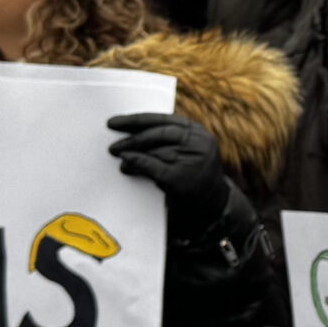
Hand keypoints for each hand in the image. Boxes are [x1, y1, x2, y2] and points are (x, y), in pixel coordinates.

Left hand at [106, 112, 228, 241]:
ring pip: (156, 151)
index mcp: (198, 132)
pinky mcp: (182, 179)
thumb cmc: (193, 175)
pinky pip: (153, 167)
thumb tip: (130, 131)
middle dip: (133, 138)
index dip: (136, 120)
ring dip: (132, 153)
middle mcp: (199, 144)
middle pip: (159, 134)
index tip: (114, 123)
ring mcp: (193, 161)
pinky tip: (126, 164)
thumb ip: (167, 140)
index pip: (163, 120)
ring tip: (119, 157)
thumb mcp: (186, 152)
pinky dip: (137, 163)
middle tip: (113, 145)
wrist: (214, 205)